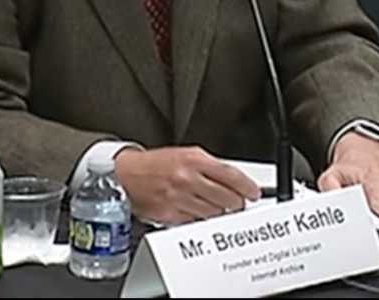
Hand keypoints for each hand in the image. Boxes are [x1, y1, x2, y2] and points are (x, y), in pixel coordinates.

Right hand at [113, 145, 260, 223]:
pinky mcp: (171, 214)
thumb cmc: (154, 164)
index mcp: (194, 159)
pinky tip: (200, 213)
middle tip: (237, 203)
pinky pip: (196, 223)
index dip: (247, 186)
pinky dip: (201, 220)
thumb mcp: (184, 155)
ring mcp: (180, 198)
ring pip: (214, 214)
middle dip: (236, 203)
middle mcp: (188, 178)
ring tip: (217, 208)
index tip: (253, 192)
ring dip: (219, 213)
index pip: (231, 176)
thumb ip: (209, 166)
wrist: (125, 174)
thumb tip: (232, 180)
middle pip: (228, 199)